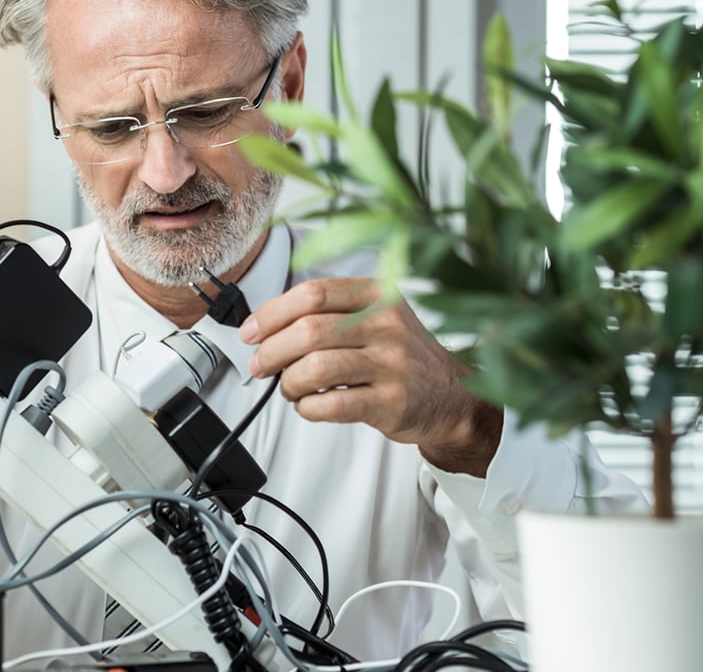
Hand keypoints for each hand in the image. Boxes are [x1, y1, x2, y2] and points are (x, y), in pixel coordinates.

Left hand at [240, 278, 501, 476]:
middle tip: (260, 366)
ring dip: (289, 382)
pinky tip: (310, 405)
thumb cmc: (400, 355)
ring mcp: (392, 363)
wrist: (451, 396)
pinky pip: (332, 405)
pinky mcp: (392, 402)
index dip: (271, 314)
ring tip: (290, 388)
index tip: (250, 333)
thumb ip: (326, 313)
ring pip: (316, 368)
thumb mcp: (374, 316)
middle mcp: (386, 324)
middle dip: (271, 352)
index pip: (311, 294)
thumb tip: (263, 327)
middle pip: (307, 331)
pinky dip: (308, 408)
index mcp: (377, 294)